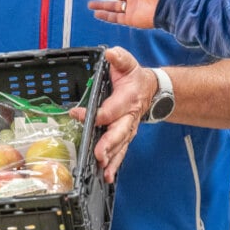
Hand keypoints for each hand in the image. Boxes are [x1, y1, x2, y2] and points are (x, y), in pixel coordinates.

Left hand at [69, 46, 157, 183]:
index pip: (110, 109)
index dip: (94, 114)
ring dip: (112, 158)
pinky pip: (121, 151)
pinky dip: (115, 164)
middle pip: (119, 132)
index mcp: (127, 99)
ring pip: (121, 145)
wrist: (152, 90)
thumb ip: (119, 59)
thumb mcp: (128, 63)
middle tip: (99, 154)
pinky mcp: (126, 137)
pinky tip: (108, 176)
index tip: (77, 113)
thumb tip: (111, 53)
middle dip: (108, 144)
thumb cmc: (135, 78)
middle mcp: (129, 117)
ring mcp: (128, 129)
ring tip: (103, 169)